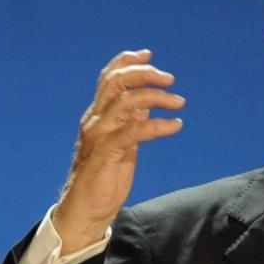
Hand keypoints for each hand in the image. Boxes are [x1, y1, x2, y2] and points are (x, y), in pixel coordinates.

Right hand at [53, 50, 184, 253]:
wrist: (85, 210)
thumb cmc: (104, 178)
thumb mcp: (123, 144)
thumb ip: (130, 121)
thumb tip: (147, 102)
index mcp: (98, 116)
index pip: (108, 78)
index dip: (126, 61)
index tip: (148, 53)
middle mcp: (95, 121)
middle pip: (116, 82)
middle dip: (145, 74)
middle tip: (170, 79)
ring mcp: (98, 136)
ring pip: (125, 101)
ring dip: (156, 97)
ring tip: (179, 102)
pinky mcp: (106, 154)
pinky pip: (133, 132)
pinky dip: (157, 125)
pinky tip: (175, 126)